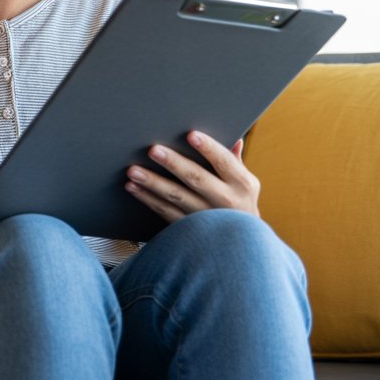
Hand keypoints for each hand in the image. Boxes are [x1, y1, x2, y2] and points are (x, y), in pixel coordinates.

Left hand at [125, 131, 260, 223]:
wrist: (241, 244)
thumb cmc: (240, 203)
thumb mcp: (246, 184)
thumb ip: (235, 161)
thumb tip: (235, 138)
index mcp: (242, 184)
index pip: (224, 161)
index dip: (208, 148)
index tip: (191, 135)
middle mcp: (226, 200)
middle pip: (196, 178)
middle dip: (173, 163)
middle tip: (153, 150)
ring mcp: (206, 217)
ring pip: (176, 196)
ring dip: (153, 182)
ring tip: (133, 171)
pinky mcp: (189, 229)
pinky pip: (165, 211)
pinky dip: (148, 199)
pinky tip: (133, 187)